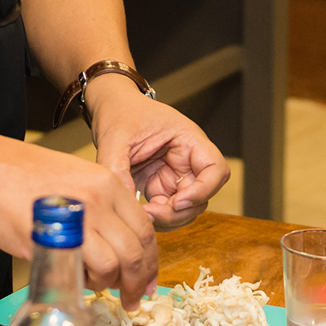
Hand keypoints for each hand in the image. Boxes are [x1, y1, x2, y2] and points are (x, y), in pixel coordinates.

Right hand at [0, 138, 159, 306]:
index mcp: (108, 182)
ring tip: (96, 285)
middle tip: (132, 298)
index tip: (146, 279)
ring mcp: (80, 217)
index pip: (146, 229)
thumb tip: (117, 245)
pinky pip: (87, 269)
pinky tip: (77, 279)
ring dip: (111, 284)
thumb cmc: (21, 176)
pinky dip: (88, 282)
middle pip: (137, 250)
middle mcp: (100, 197)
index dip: (150, 261)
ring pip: (116, 264)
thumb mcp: (75, 180)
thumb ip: (100, 207)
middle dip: (139, 282)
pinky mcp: (56, 236)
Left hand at [86, 76, 230, 228]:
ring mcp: (175, 175)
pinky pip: (167, 210)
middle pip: (201, 196)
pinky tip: (138, 212)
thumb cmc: (120, 112)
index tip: (177, 201)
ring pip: (186, 208)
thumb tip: (125, 204)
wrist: (110, 107)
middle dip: (178, 212)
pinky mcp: (160, 186)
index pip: (216, 169)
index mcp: (188, 139)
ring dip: (168, 218)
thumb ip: (117, 170)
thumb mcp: (115, 138)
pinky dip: (156, 218)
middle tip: (149, 214)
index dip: (204, 190)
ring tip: (141, 213)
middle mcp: (187, 160)